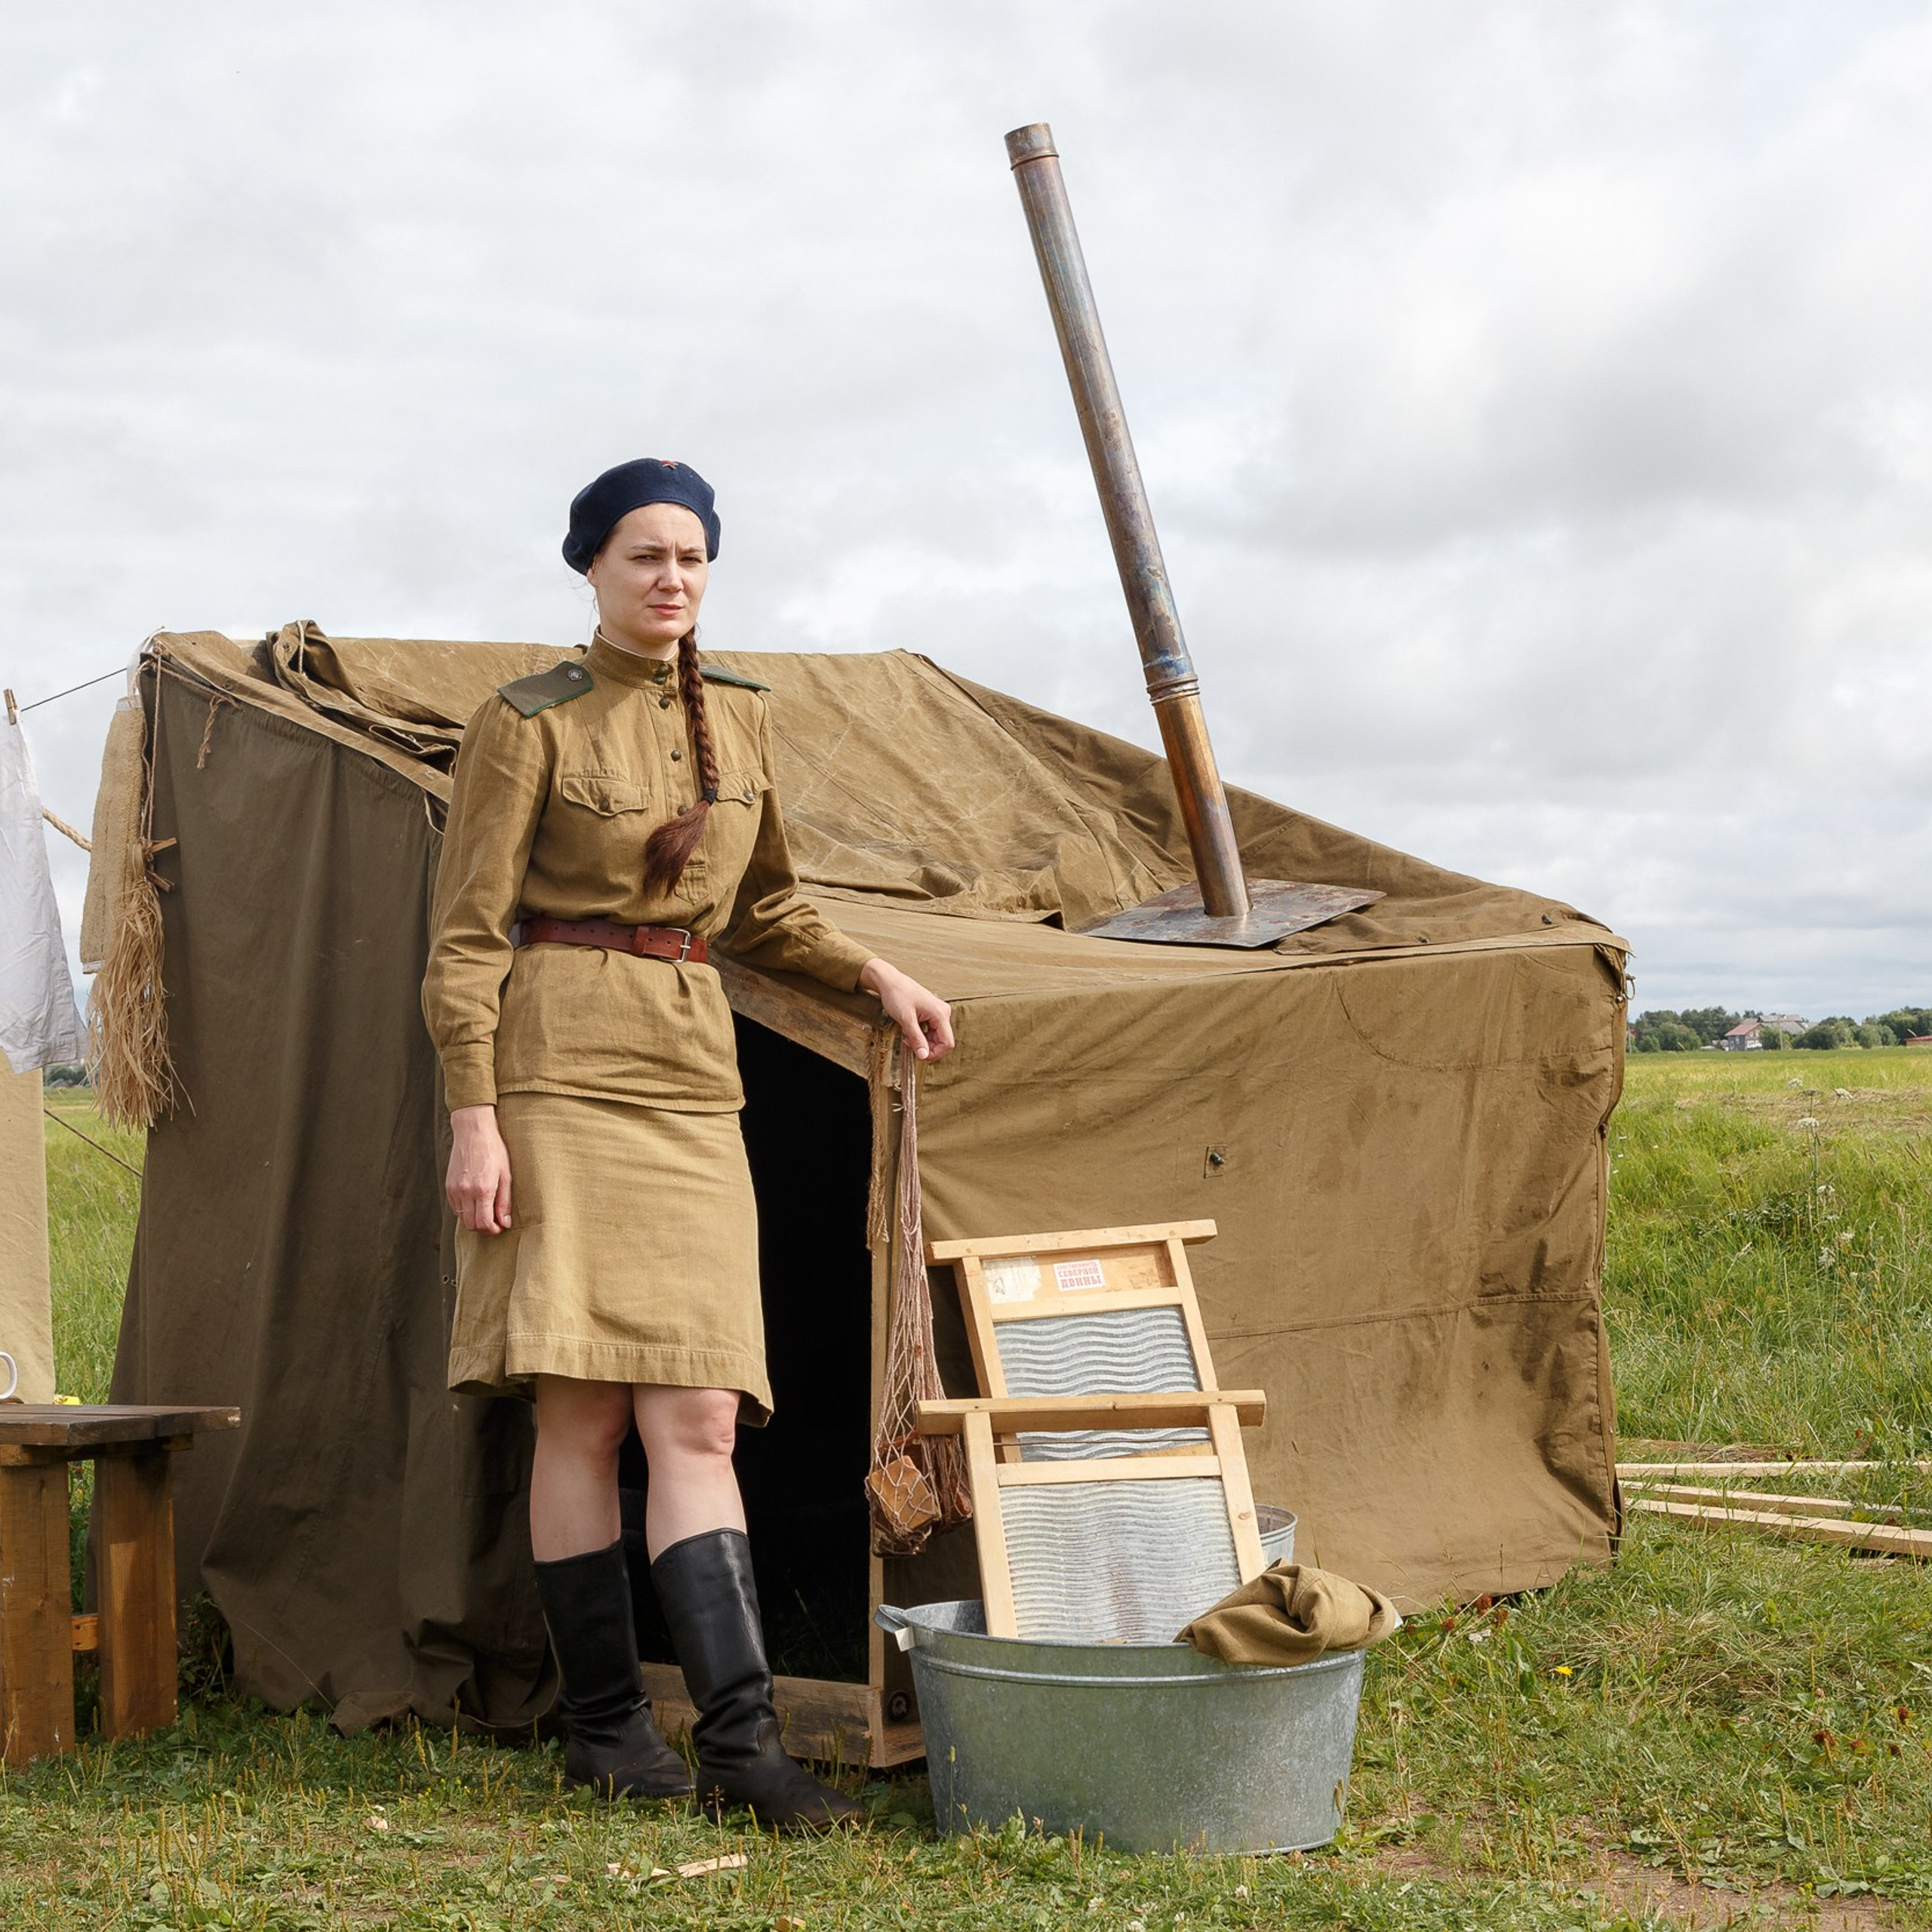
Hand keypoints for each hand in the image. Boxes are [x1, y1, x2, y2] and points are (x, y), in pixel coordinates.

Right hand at [447, 1104, 513, 1233]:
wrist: (473, 1131)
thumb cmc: (494, 1150)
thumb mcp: (506, 1175)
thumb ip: (504, 1201)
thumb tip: (505, 1223)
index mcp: (482, 1189)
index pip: (483, 1223)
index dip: (492, 1230)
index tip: (500, 1227)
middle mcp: (465, 1192)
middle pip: (471, 1225)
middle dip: (484, 1227)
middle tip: (495, 1221)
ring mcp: (454, 1189)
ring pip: (462, 1218)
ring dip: (474, 1219)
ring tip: (486, 1210)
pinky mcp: (448, 1186)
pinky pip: (455, 1207)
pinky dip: (465, 1210)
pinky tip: (476, 1201)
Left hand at [859, 958, 954, 1063]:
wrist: (890, 981)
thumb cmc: (897, 995)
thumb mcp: (906, 1019)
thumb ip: (916, 1039)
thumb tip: (924, 1056)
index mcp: (940, 1014)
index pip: (947, 1043)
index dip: (934, 1053)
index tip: (919, 1055)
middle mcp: (943, 1013)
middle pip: (942, 1041)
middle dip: (926, 1046)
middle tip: (908, 1042)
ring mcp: (938, 1012)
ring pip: (936, 1037)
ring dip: (922, 1041)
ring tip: (906, 1035)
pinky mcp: (932, 1012)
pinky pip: (931, 1030)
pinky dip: (920, 1034)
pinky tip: (909, 1029)